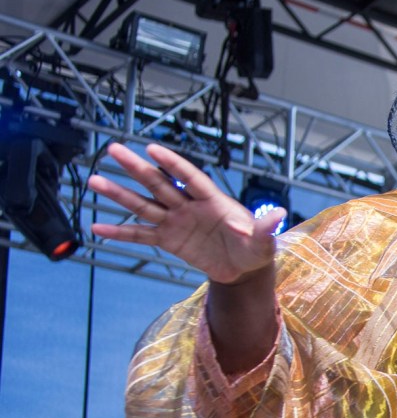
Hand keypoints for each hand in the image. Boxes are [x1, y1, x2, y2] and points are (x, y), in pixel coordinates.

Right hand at [88, 143, 284, 283]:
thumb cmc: (255, 249)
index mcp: (213, 201)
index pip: (190, 178)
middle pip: (160, 184)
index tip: (152, 148)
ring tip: (95, 181)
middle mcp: (190, 206)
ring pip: (144, 205)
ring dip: (120, 194)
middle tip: (113, 149)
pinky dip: (121, 232)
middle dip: (137, 168)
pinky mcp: (169, 240)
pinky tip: (98, 227)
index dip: (173, 164)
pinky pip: (141, 235)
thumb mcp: (264, 241)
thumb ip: (266, 227)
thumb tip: (281, 214)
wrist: (244, 269)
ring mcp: (177, 221)